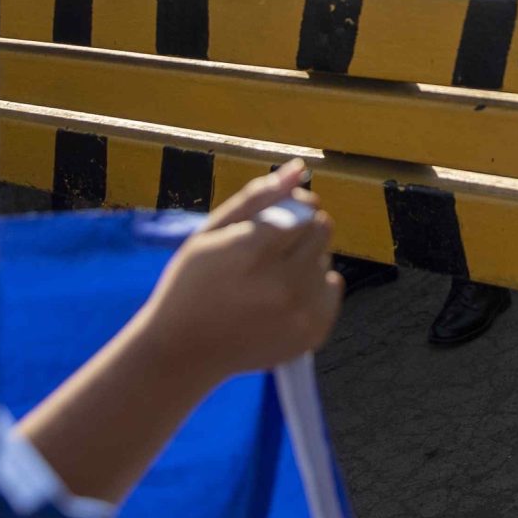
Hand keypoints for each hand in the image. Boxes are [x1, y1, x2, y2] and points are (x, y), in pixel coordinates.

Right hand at [134, 162, 341, 382]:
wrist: (184, 350)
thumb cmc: (192, 284)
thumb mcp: (211, 232)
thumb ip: (256, 198)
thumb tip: (299, 168)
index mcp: (254, 250)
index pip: (306, 208)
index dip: (292, 208)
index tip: (274, 220)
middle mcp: (284, 282)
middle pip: (323, 230)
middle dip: (302, 232)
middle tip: (270, 250)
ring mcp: (301, 312)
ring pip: (327, 260)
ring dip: (306, 262)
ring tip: (270, 279)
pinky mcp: (313, 333)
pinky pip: (333, 290)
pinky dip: (314, 289)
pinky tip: (283, 299)